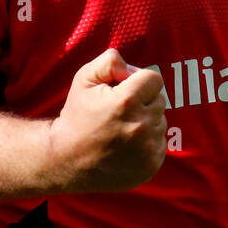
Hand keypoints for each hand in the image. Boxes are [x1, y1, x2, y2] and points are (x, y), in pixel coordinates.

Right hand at [47, 48, 166, 192]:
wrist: (67, 160)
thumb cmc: (76, 116)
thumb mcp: (83, 80)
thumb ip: (109, 62)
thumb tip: (130, 68)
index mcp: (126, 101)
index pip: (154, 79)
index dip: (139, 81)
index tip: (124, 90)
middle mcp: (141, 126)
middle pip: (160, 100)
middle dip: (143, 101)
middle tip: (120, 111)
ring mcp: (147, 149)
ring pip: (160, 122)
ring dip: (146, 121)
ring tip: (121, 129)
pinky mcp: (151, 165)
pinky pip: (160, 143)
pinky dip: (148, 142)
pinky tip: (127, 145)